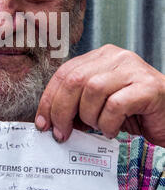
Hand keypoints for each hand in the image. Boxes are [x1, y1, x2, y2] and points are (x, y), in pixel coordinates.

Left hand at [35, 44, 164, 146]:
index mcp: (101, 56)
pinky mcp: (148, 87)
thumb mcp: (99, 104)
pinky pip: (116, 105)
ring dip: (89, 117)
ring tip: (98, 127)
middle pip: (74, 80)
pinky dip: (109, 123)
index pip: (64, 72)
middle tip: (62, 133)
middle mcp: (116, 57)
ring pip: (93, 90)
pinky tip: (113, 130)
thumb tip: (49, 120)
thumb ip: (77, 103)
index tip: (42, 122)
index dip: (49, 99)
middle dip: (62, 110)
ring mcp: (133, 69)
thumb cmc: (134, 111)